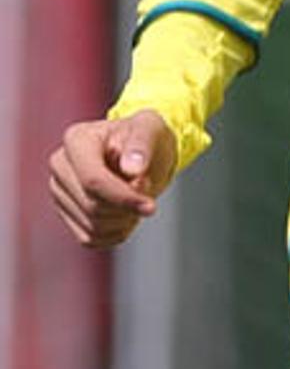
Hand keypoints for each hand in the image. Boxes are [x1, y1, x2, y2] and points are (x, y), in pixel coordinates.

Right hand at [48, 110, 178, 246]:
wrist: (138, 154)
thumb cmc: (143, 138)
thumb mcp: (151, 130)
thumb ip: (142, 146)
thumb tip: (132, 168)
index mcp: (76, 140)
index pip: (93, 180)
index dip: (123, 198)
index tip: (150, 207)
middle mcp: (60, 166)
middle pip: (93, 206)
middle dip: (127, 209)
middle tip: (145, 193)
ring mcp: (59, 190)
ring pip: (92, 226)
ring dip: (124, 221)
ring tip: (135, 200)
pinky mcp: (66, 212)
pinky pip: (90, 238)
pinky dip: (115, 233)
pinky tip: (126, 215)